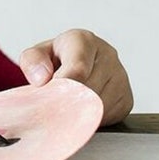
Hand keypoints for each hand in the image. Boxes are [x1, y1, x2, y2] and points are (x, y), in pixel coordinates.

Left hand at [19, 28, 133, 125]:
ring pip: (98, 106)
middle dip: (67, 102)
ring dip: (79, 112)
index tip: (52, 97)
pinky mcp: (126, 98)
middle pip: (88, 90)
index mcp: (83, 41)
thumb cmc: (54, 60)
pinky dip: (91, 119)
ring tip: (65, 106)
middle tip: (53, 107)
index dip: (63, 86)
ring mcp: (120, 77)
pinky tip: (81, 109)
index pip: (78, 68)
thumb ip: (32, 61)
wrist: (74, 65)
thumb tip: (42, 78)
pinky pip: (108, 116)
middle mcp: (107, 55)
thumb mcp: (36, 55)